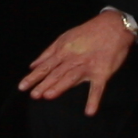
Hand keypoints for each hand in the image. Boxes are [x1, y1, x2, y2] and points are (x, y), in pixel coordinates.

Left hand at [21, 9, 136, 113]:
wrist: (114, 26)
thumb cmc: (88, 32)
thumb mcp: (65, 38)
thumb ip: (48, 52)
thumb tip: (33, 65)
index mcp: (64, 51)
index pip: (46, 66)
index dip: (34, 76)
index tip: (23, 86)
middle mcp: (73, 59)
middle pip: (56, 73)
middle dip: (43, 83)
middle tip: (33, 95)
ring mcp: (88, 66)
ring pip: (72, 77)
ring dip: (60, 86)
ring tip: (49, 96)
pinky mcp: (102, 72)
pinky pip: (97, 88)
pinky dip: (94, 99)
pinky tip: (89, 111)